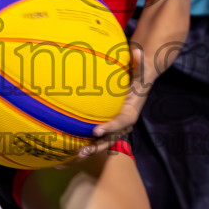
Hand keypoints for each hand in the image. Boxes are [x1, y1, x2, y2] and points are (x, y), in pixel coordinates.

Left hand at [77, 42, 146, 158]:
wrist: (138, 85)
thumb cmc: (137, 77)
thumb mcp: (140, 71)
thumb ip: (139, 64)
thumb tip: (138, 51)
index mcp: (131, 112)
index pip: (122, 122)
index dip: (110, 128)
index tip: (96, 130)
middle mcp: (122, 124)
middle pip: (111, 139)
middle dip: (97, 146)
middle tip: (83, 151)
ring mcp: (114, 128)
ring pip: (102, 142)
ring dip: (89, 150)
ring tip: (73, 156)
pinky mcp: (106, 127)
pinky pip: (96, 137)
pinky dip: (84, 144)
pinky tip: (69, 150)